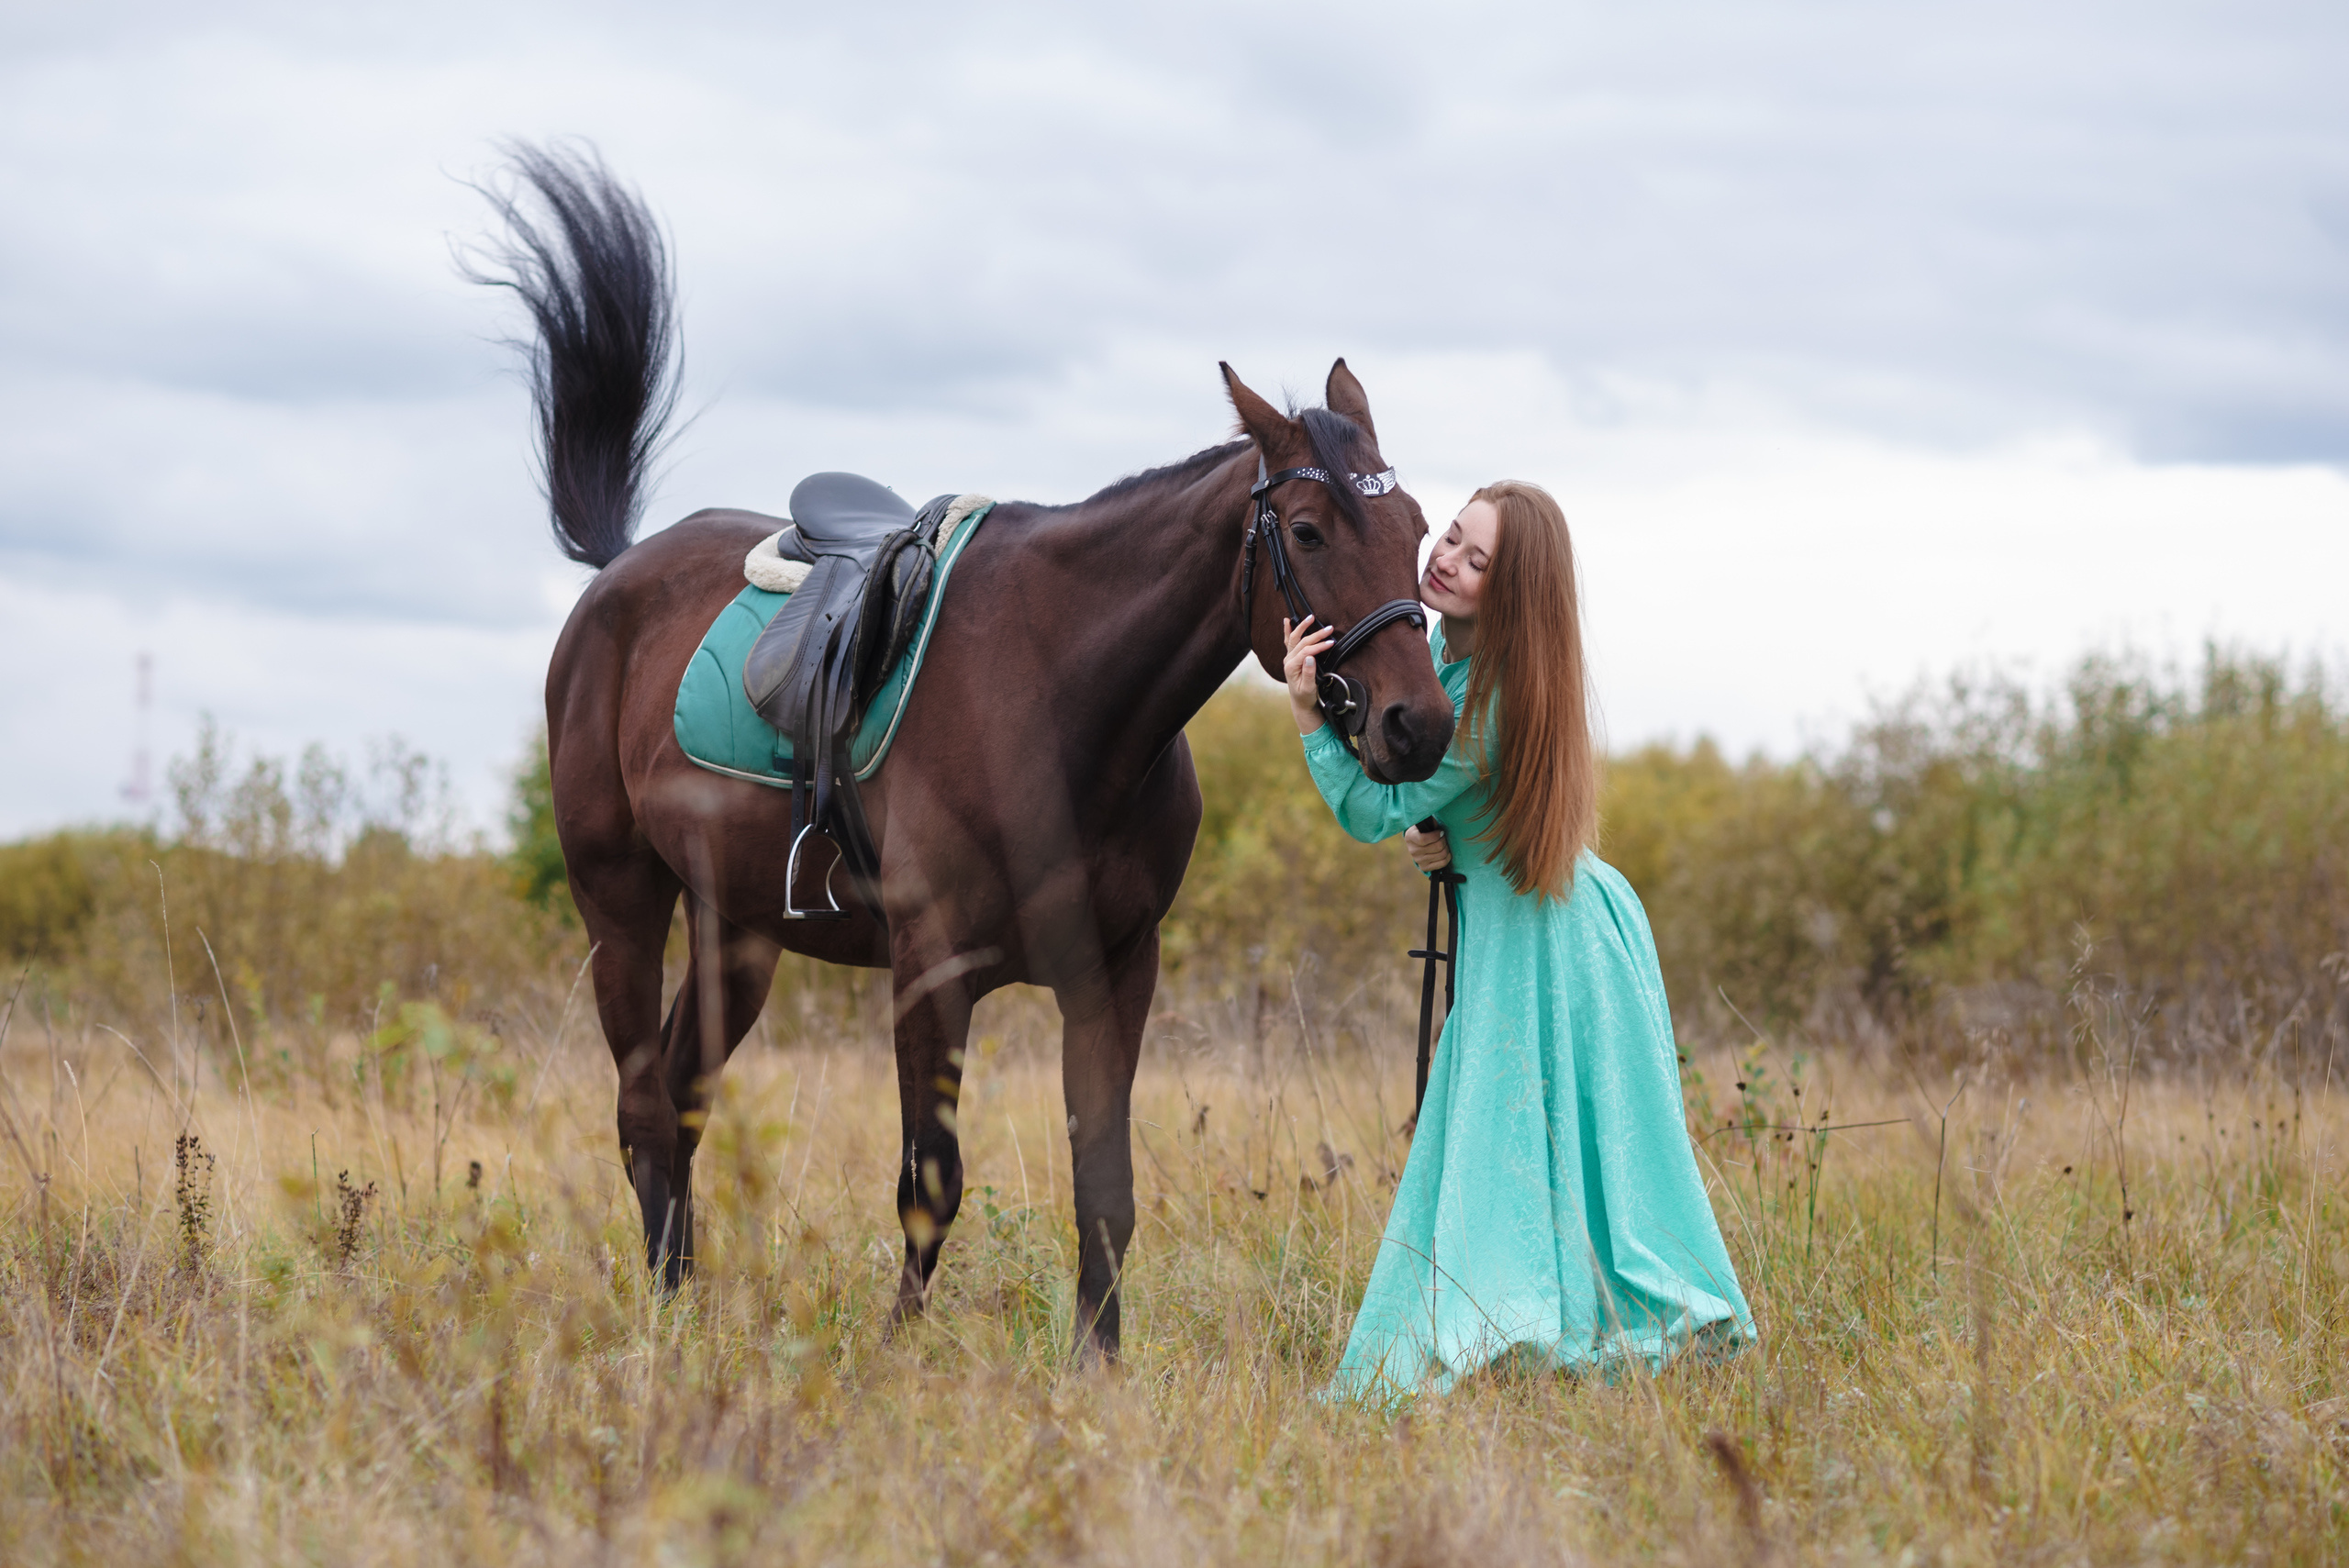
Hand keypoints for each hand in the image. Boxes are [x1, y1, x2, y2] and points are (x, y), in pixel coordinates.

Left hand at [1281, 616, 1336, 733]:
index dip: (1319, 647)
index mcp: (1291, 667)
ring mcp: (1289, 657)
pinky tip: (1287, 621)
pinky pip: (1289, 641)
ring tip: (1311, 617)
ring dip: (1303, 627)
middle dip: (1316, 635)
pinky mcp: (1292, 657)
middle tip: (1329, 629)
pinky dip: (1287, 630)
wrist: (1301, 702)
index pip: (1306, 652)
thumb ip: (1308, 673)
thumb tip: (1311, 657)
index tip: (1331, 643)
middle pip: (1302, 642)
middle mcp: (1288, 660)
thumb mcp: (1308, 688)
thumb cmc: (1305, 696)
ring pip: (1295, 638)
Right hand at [1404, 824, 1451, 872]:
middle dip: (1444, 840)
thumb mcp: (1424, 824)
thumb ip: (1430, 822)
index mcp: (1410, 837)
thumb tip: (1436, 824)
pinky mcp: (1425, 867)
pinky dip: (1448, 856)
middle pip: (1437, 847)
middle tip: (1443, 837)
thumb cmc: (1423, 830)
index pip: (1423, 839)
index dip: (1436, 835)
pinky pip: (1442, 863)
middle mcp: (1413, 850)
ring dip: (1446, 847)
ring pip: (1441, 855)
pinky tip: (1446, 851)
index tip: (1441, 832)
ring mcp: (1418, 860)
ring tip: (1445, 843)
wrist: (1417, 843)